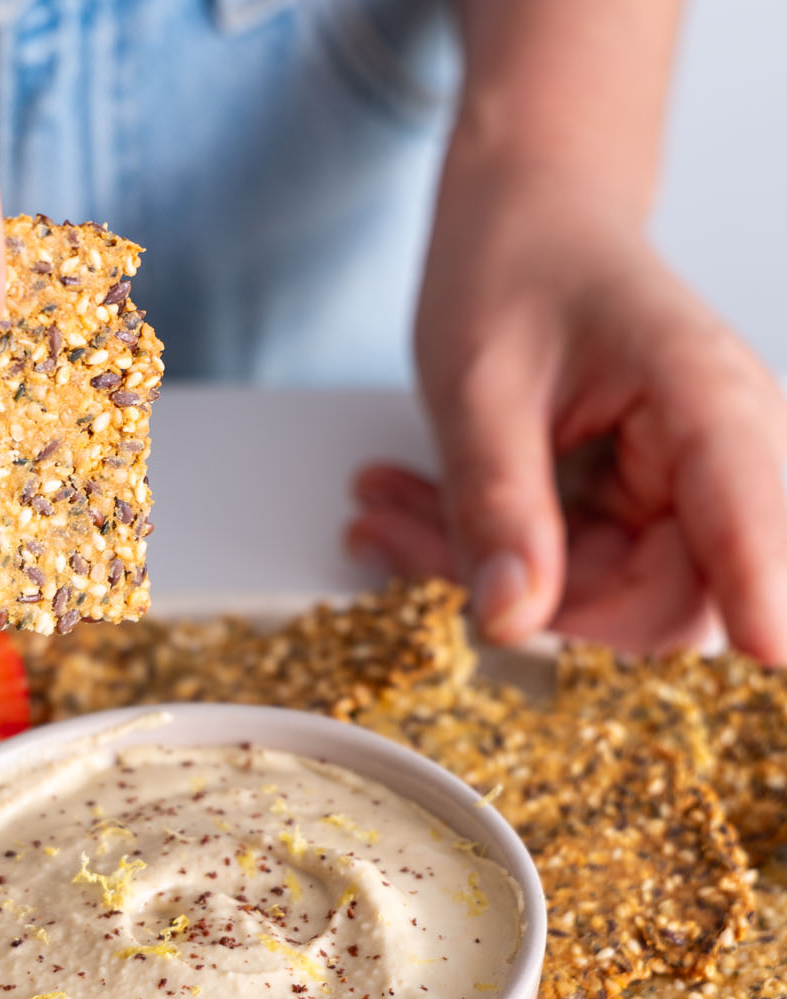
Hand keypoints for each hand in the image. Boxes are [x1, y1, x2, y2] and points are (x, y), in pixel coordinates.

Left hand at [348, 163, 786, 662]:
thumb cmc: (518, 261)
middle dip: (531, 601)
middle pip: (661, 602)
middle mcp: (721, 460)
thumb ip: (496, 501)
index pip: (748, 519)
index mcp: (708, 401)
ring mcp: (683, 497)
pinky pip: (569, 583)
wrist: (529, 213)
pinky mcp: (640, 519)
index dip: (758, 591)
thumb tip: (511, 620)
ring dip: (486, 576)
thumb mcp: (478, 382)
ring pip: (599, 604)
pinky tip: (410, 509)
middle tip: (402, 538)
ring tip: (385, 507)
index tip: (766, 650)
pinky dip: (485, 557)